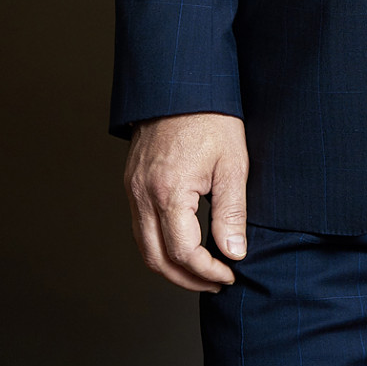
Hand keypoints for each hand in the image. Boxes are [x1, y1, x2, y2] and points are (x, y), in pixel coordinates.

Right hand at [125, 112, 249, 292]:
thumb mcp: (232, 164)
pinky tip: (184, 246)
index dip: (208, 271)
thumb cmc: (211, 117)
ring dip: (171, 266)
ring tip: (202, 271)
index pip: (183, 253)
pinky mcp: (131, 183)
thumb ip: (231, 213)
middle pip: (157, 259)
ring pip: (144, 248)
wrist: (181, 83)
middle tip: (216, 282)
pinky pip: (139, 228)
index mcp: (168, 191)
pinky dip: (159, 246)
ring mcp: (132, 189)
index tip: (230, 274)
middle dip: (187, 279)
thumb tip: (234, 254)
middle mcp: (142, 194)